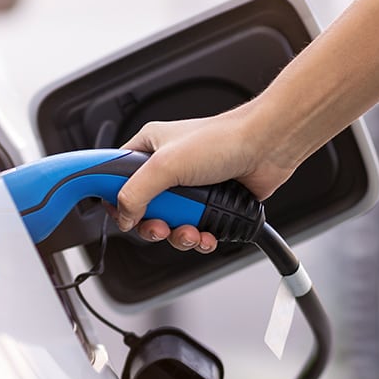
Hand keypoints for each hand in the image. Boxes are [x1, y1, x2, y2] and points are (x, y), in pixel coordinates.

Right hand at [114, 104, 297, 252]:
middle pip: (143, 210)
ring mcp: (191, 188)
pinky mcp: (211, 204)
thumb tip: (124, 217)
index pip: (114, 176)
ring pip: (170, 224)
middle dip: (153, 226)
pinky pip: (195, 231)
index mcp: (149, 148)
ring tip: (191, 232)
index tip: (115, 215)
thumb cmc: (223, 139)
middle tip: (161, 227)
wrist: (267, 148)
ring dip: (179, 236)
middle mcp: (168, 168)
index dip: (111, 198)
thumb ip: (136, 192)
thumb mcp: (166, 165)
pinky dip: (200, 239)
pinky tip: (207, 235)